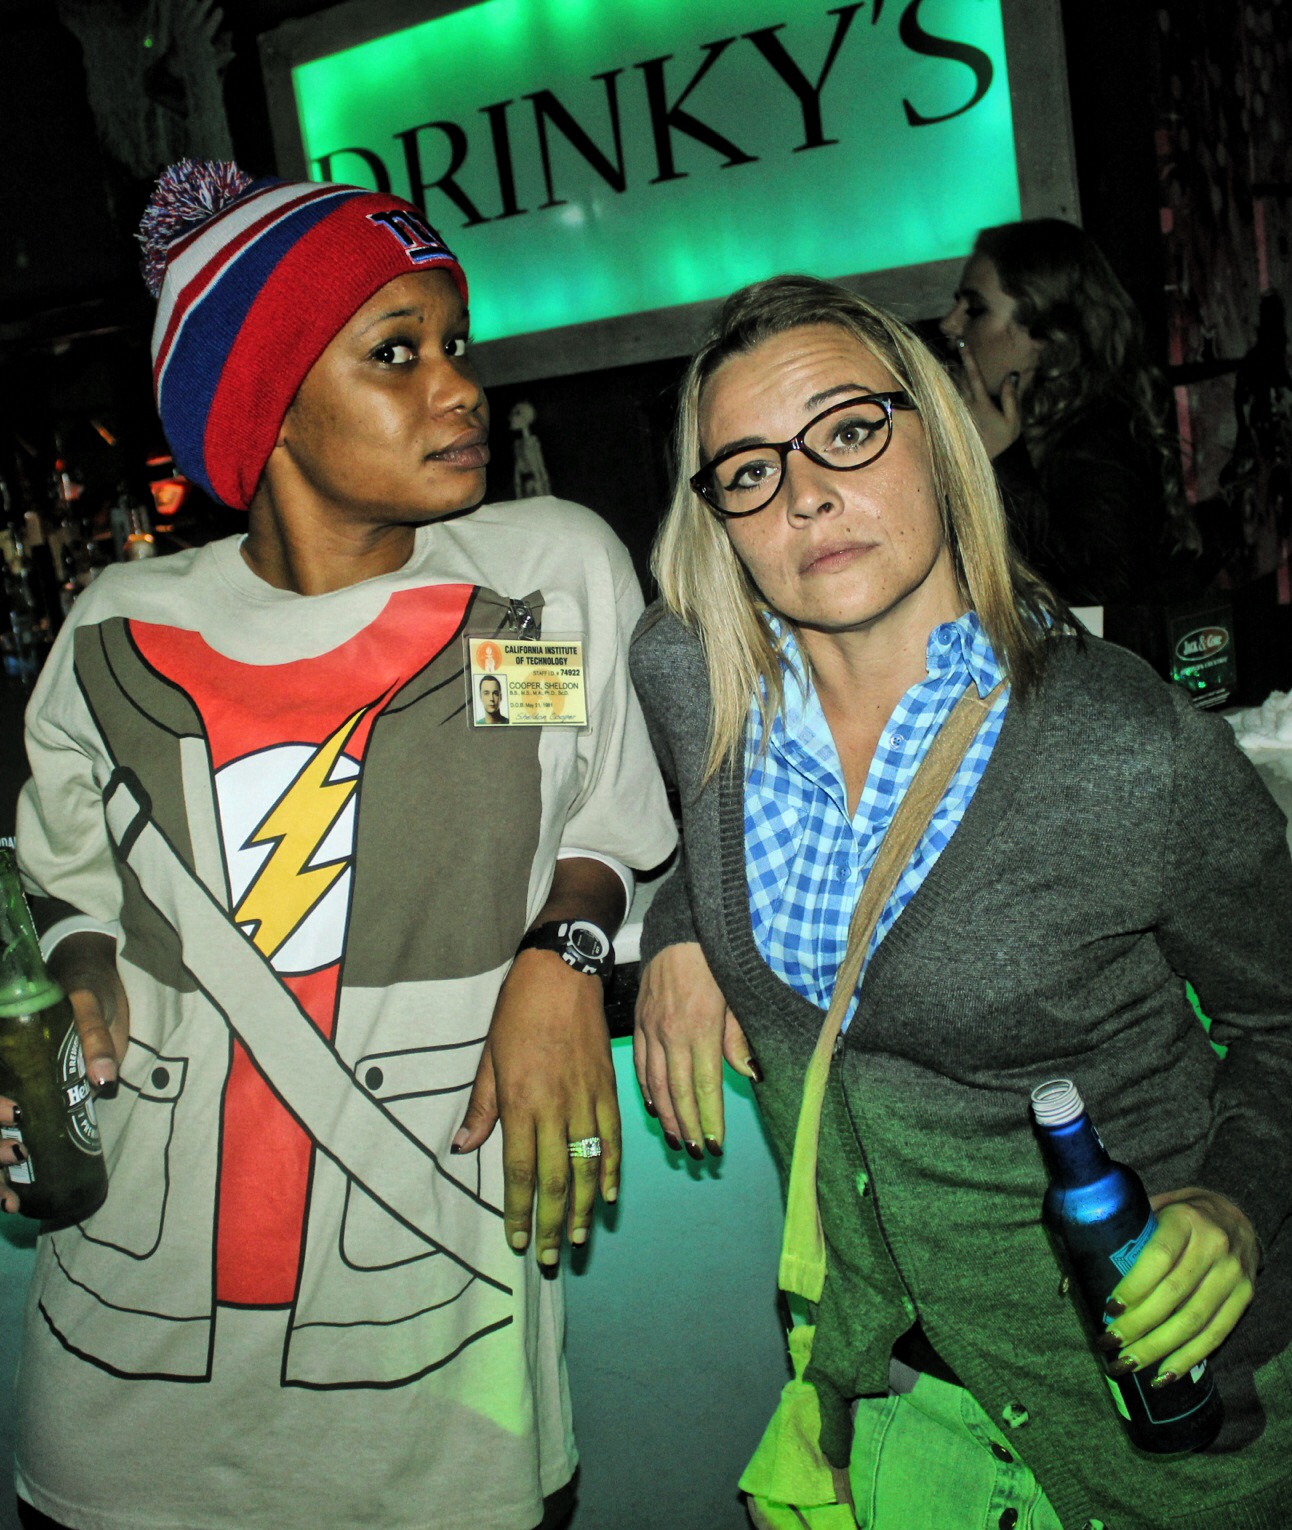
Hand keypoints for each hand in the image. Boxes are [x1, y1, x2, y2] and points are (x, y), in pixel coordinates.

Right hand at [2, 933, 126, 1214]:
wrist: (99, 988)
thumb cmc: (88, 992)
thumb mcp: (88, 1006)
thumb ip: (93, 1037)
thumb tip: (102, 1080)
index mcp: (5, 1051)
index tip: (11, 1116)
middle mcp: (5, 1077)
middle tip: (17, 1156)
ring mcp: (18, 1096)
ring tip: (9, 1196)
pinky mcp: (40, 1112)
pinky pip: (15, 1148)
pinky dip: (8, 1178)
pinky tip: (12, 1200)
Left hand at [453, 949, 618, 1266]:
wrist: (561, 974)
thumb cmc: (518, 1012)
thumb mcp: (489, 1057)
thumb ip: (482, 1106)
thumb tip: (464, 1146)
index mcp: (521, 1101)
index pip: (521, 1170)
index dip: (520, 1210)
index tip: (517, 1238)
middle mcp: (556, 1106)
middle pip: (556, 1179)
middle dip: (552, 1223)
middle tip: (548, 1257)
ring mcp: (587, 1099)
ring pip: (588, 1167)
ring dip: (583, 1208)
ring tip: (578, 1238)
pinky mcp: (608, 1089)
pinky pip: (613, 1139)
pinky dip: (612, 1171)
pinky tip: (607, 1196)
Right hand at [634, 942, 758, 1158]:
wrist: (680, 931)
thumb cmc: (715, 961)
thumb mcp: (735, 996)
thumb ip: (739, 1037)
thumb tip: (750, 1074)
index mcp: (700, 1029)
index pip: (706, 1087)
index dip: (710, 1120)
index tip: (717, 1145)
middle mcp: (672, 1034)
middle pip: (679, 1092)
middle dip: (688, 1126)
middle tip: (698, 1153)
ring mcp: (652, 1030)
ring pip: (656, 1084)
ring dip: (667, 1116)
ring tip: (677, 1139)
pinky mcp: (639, 1022)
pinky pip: (640, 1065)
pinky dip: (646, 1090)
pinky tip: (654, 1107)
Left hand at [952, 341, 1022, 459]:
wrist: (979, 463)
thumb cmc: (999, 442)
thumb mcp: (1013, 422)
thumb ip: (1012, 398)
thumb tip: (1012, 375)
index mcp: (981, 403)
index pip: (974, 375)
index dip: (968, 358)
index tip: (963, 343)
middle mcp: (964, 405)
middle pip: (956, 378)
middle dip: (954, 362)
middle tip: (952, 346)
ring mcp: (954, 413)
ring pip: (949, 387)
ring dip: (947, 374)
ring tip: (946, 361)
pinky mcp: (949, 419)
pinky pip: (944, 399)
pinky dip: (942, 389)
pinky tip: (941, 381)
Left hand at [1098, 1187, 1258, 1387]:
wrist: (1237, 1216)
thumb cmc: (1183, 1214)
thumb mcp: (1158, 1207)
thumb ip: (1132, 1231)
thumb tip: (1087, 1264)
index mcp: (1186, 1219)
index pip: (1159, 1257)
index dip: (1134, 1286)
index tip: (1109, 1309)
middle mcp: (1214, 1247)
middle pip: (1174, 1295)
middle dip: (1138, 1325)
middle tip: (1110, 1343)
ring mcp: (1233, 1274)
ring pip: (1194, 1321)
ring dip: (1158, 1348)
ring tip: (1129, 1363)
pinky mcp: (1245, 1297)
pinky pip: (1217, 1334)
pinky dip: (1189, 1358)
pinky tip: (1165, 1374)